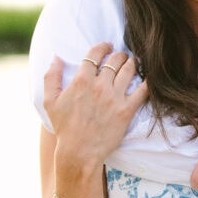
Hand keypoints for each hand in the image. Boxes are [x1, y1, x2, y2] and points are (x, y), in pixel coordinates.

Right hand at [43, 47, 147, 164]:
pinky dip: (147, 81)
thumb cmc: (64, 128)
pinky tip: (147, 78)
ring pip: (129, 70)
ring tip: (133, 63)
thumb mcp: (50, 101)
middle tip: (122, 55)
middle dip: (120, 54)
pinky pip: (142, 90)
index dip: (103, 46)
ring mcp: (114, 98)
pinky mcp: (126, 110)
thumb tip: (56, 57)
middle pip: (115, 59)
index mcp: (81, 81)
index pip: (95, 54)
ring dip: (133, 63)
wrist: (79, 152)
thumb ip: (51, 77)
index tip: (108, 46)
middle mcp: (99, 86)